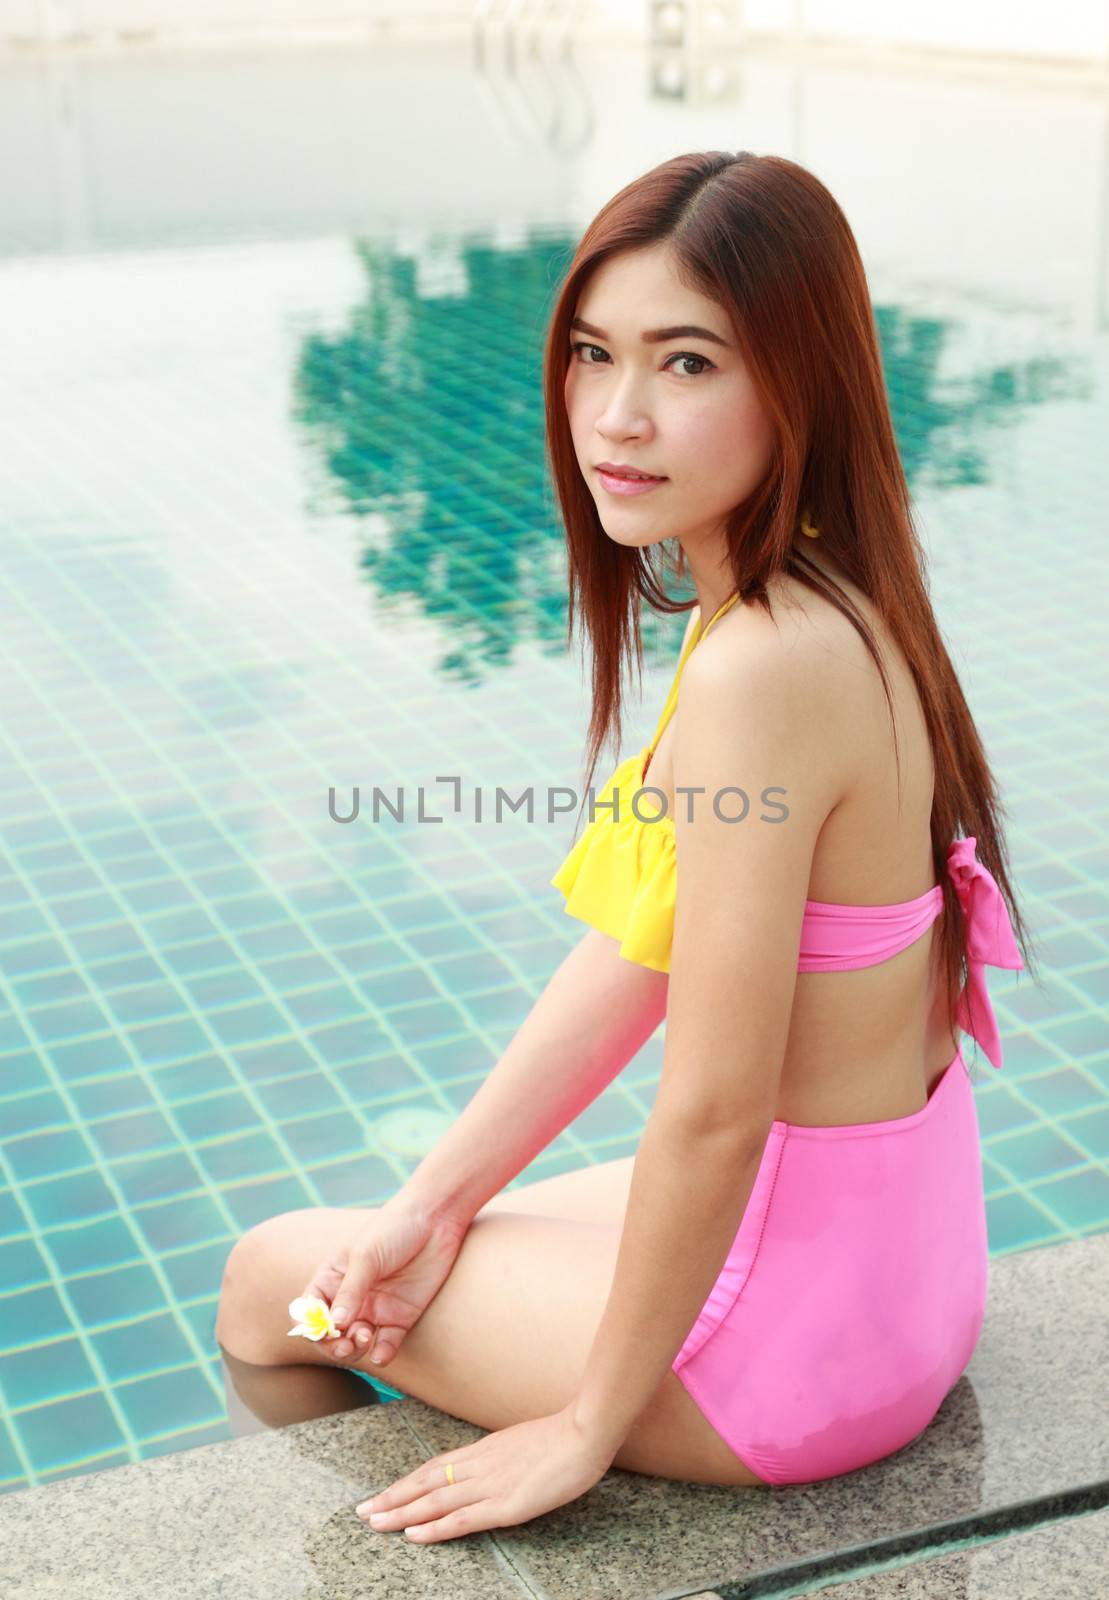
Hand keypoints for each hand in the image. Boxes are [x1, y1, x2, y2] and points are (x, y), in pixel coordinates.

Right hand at [297, 1200, 469, 1366]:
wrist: (436, 1220)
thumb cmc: (393, 1228)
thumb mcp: (366, 1256)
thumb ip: (350, 1291)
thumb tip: (334, 1325)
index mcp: (333, 1278)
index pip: (310, 1311)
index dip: (310, 1326)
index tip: (322, 1330)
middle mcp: (351, 1298)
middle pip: (330, 1335)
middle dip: (332, 1345)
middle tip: (344, 1344)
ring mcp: (376, 1309)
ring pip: (355, 1344)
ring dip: (355, 1349)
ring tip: (365, 1336)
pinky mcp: (401, 1318)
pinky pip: (386, 1345)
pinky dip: (381, 1354)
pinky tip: (381, 1353)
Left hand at [353, 1407, 618, 1542]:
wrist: (585, 1432)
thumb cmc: (562, 1437)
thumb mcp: (521, 1444)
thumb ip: (500, 1457)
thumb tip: (486, 1469)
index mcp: (483, 1450)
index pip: (434, 1467)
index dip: (407, 1482)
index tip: (384, 1493)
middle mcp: (479, 1465)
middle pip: (426, 1482)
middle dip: (393, 1498)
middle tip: (363, 1511)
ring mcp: (490, 1485)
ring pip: (435, 1500)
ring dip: (401, 1512)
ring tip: (375, 1522)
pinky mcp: (506, 1505)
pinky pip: (462, 1518)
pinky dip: (434, 1527)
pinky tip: (413, 1535)